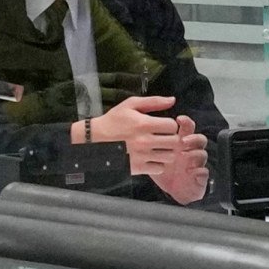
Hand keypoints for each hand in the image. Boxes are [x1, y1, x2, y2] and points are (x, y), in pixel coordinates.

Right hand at [83, 96, 212, 204]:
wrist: (94, 140)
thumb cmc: (113, 121)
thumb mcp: (130, 105)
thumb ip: (153, 102)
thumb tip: (172, 100)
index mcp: (143, 124)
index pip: (172, 126)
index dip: (170, 125)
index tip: (164, 126)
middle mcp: (144, 141)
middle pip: (174, 142)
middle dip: (171, 138)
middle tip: (163, 137)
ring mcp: (141, 156)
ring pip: (169, 156)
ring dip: (166, 151)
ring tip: (158, 147)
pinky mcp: (137, 168)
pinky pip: (159, 168)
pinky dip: (158, 164)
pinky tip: (151, 157)